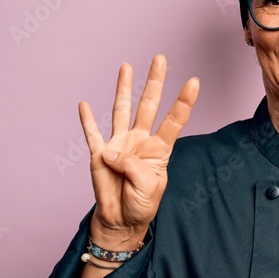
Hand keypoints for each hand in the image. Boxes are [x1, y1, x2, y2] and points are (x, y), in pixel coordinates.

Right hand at [79, 54, 198, 246]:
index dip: (184, 102)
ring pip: (121, 110)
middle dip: (154, 82)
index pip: (174, 121)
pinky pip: (92, 134)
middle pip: (148, 105)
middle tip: (160, 58)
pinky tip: (84, 104)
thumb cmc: (141, 203)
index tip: (194, 81)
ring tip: (126, 66)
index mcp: (159, 149)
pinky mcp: (99, 155)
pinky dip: (87, 120)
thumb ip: (133, 167)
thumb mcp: (148, 187)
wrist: (122, 219)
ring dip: (123, 89)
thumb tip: (111, 152)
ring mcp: (120, 144)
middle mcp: (140, 140)